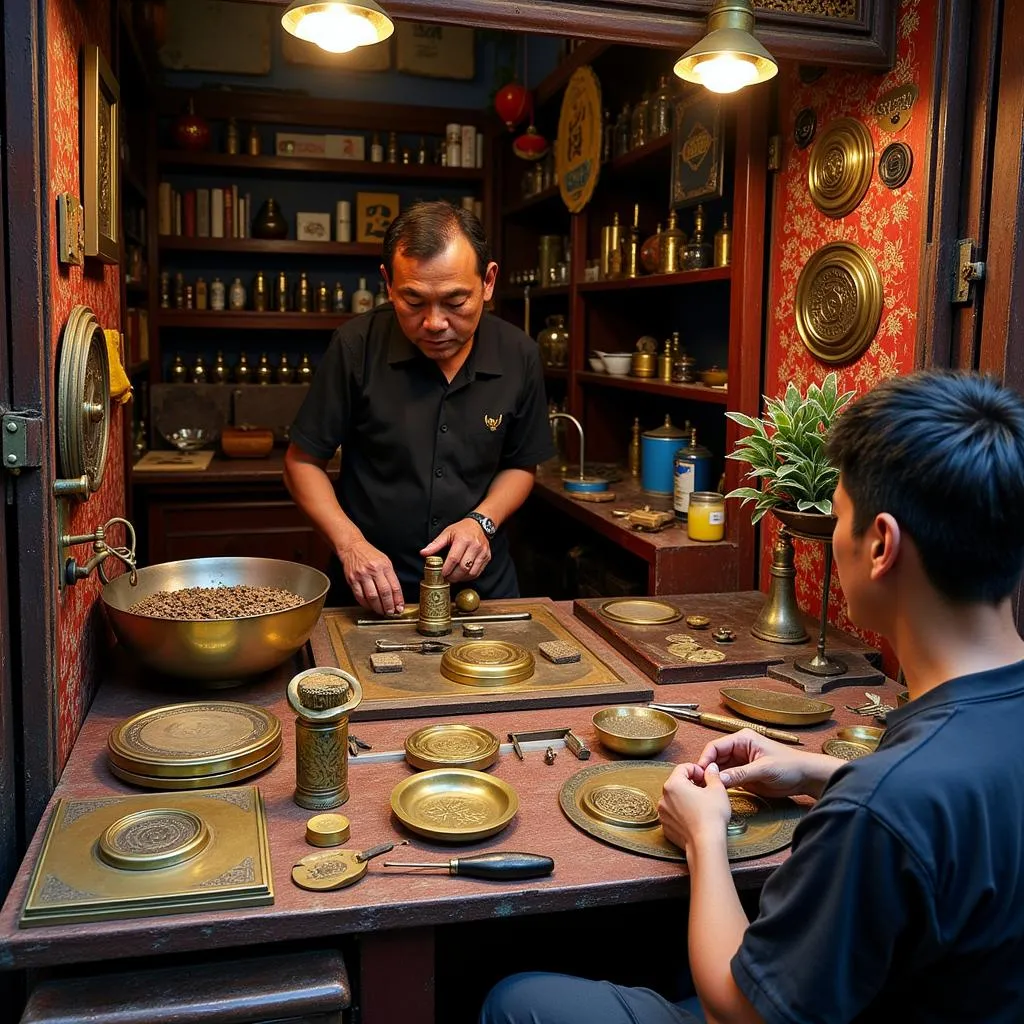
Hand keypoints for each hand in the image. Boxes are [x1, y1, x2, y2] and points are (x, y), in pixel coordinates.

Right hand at [338, 539, 403, 615]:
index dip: (398, 599)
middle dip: (389, 606)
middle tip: (391, 612)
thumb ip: (390, 576)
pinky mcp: (352, 580)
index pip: (394, 586)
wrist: (352, 547)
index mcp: (385, 566)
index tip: (400, 607)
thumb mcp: (385, 561)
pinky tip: (370, 607)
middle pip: (384, 593)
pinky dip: (366, 604)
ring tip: (382, 612)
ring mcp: (362, 575)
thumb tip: (396, 595)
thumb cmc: (370, 555)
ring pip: (372, 596)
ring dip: (378, 607)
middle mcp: (374, 570)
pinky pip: (359, 596)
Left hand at [420, 519, 490, 583]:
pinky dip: (469, 576)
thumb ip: (435, 544)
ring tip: (454, 577)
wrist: (479, 525)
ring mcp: (483, 552)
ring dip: (461, 578)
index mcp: (463, 539)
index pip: (454, 558)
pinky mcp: (487, 557)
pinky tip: (462, 575)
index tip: (442, 574)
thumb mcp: (447, 533)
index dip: (447, 569)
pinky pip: (478, 572)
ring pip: (472, 572)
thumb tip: (423, 553)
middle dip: (454, 576)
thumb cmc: (462, 529)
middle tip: (447, 577)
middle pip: (463, 567)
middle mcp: (475, 546)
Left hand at [658, 762, 732, 851]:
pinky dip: (682, 812)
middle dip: (691, 784)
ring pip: (674, 799)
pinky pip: (673, 814)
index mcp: (673, 784)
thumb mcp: (717, 790)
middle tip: (705, 790)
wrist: (706, 844)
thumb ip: (712, 775)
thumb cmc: (711, 817)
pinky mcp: (666, 826)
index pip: (683, 767)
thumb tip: (711, 768)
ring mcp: (663, 813)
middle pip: (677, 783)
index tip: (706, 777)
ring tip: (701, 805)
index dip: (697, 770)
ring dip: (686, 798)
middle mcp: (663, 797)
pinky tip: (695, 817)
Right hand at [694, 729, 836, 799]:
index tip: (699, 772)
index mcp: (742, 739)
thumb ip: (741, 773)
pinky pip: (728, 779)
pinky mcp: (744, 775)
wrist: (805, 777)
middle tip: (700, 784)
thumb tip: (719, 779)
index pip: (715, 746)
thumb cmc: (789, 766)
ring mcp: (740, 763)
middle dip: (707, 770)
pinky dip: (722, 785)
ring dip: (714, 778)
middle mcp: (738, 749)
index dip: (705, 759)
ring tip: (706, 789)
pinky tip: (717, 792)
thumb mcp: (764, 769)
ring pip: (719, 770)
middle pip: (715, 758)